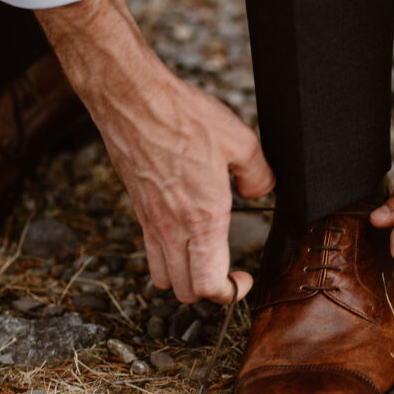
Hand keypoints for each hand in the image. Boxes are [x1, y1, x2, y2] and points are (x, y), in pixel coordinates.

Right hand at [37, 0, 274, 302]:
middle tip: (229, 271)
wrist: (134, 101)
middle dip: (210, 290)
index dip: (231, 293)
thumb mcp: (242, 142)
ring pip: (164, 278)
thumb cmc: (184, 118)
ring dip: (185, 277)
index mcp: (202, 219)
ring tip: (205, 258)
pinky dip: (168, 257)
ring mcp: (151, 222)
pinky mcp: (138, 209)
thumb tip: (259, 191)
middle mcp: (172, 229)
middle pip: (185, 292)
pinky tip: (184, 233)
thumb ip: (258, 175)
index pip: (208, 286)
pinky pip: (151, 252)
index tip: (245, 278)